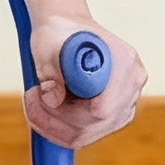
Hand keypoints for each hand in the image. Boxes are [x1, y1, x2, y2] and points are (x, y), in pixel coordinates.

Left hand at [25, 15, 143, 148]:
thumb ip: (51, 72)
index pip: (103, 111)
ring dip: (54, 125)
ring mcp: (126, 102)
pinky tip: (47, 109)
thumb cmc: (59, 31)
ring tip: (36, 100)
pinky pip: (86, 134)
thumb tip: (54, 100)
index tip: (41, 97)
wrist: (67, 30)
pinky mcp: (114, 115)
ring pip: (87, 135)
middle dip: (55, 120)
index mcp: (124, 63)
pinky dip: (60, 128)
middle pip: (95, 127)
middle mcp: (132, 84)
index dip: (68, 114)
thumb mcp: (47, 45)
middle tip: (32, 99)